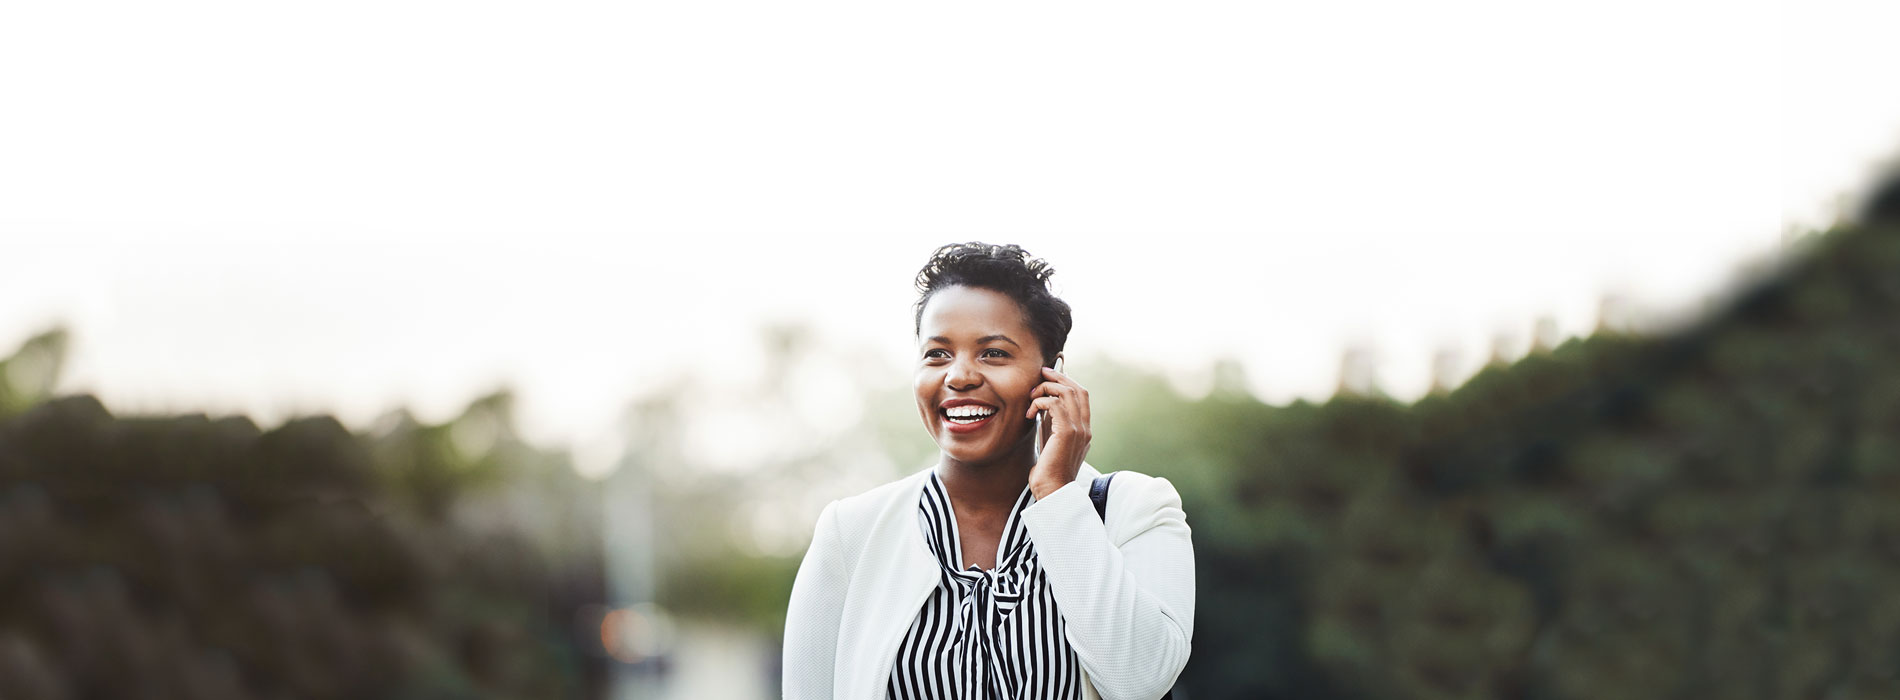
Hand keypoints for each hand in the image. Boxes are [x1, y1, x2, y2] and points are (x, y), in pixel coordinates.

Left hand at [1025, 365, 1089, 499]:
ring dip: (1046, 389)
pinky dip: (1040, 402)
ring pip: (1067, 392)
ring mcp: (1078, 430)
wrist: (1053, 492)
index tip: (1049, 376)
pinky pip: (1054, 404)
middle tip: (1041, 373)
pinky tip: (1029, 413)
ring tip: (1031, 397)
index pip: (1082, 395)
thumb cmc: (1048, 470)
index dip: (1067, 381)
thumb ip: (1053, 424)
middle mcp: (1085, 427)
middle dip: (1058, 377)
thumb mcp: (1051, 441)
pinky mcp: (1067, 433)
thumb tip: (1044, 405)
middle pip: (1078, 389)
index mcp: (1084, 429)